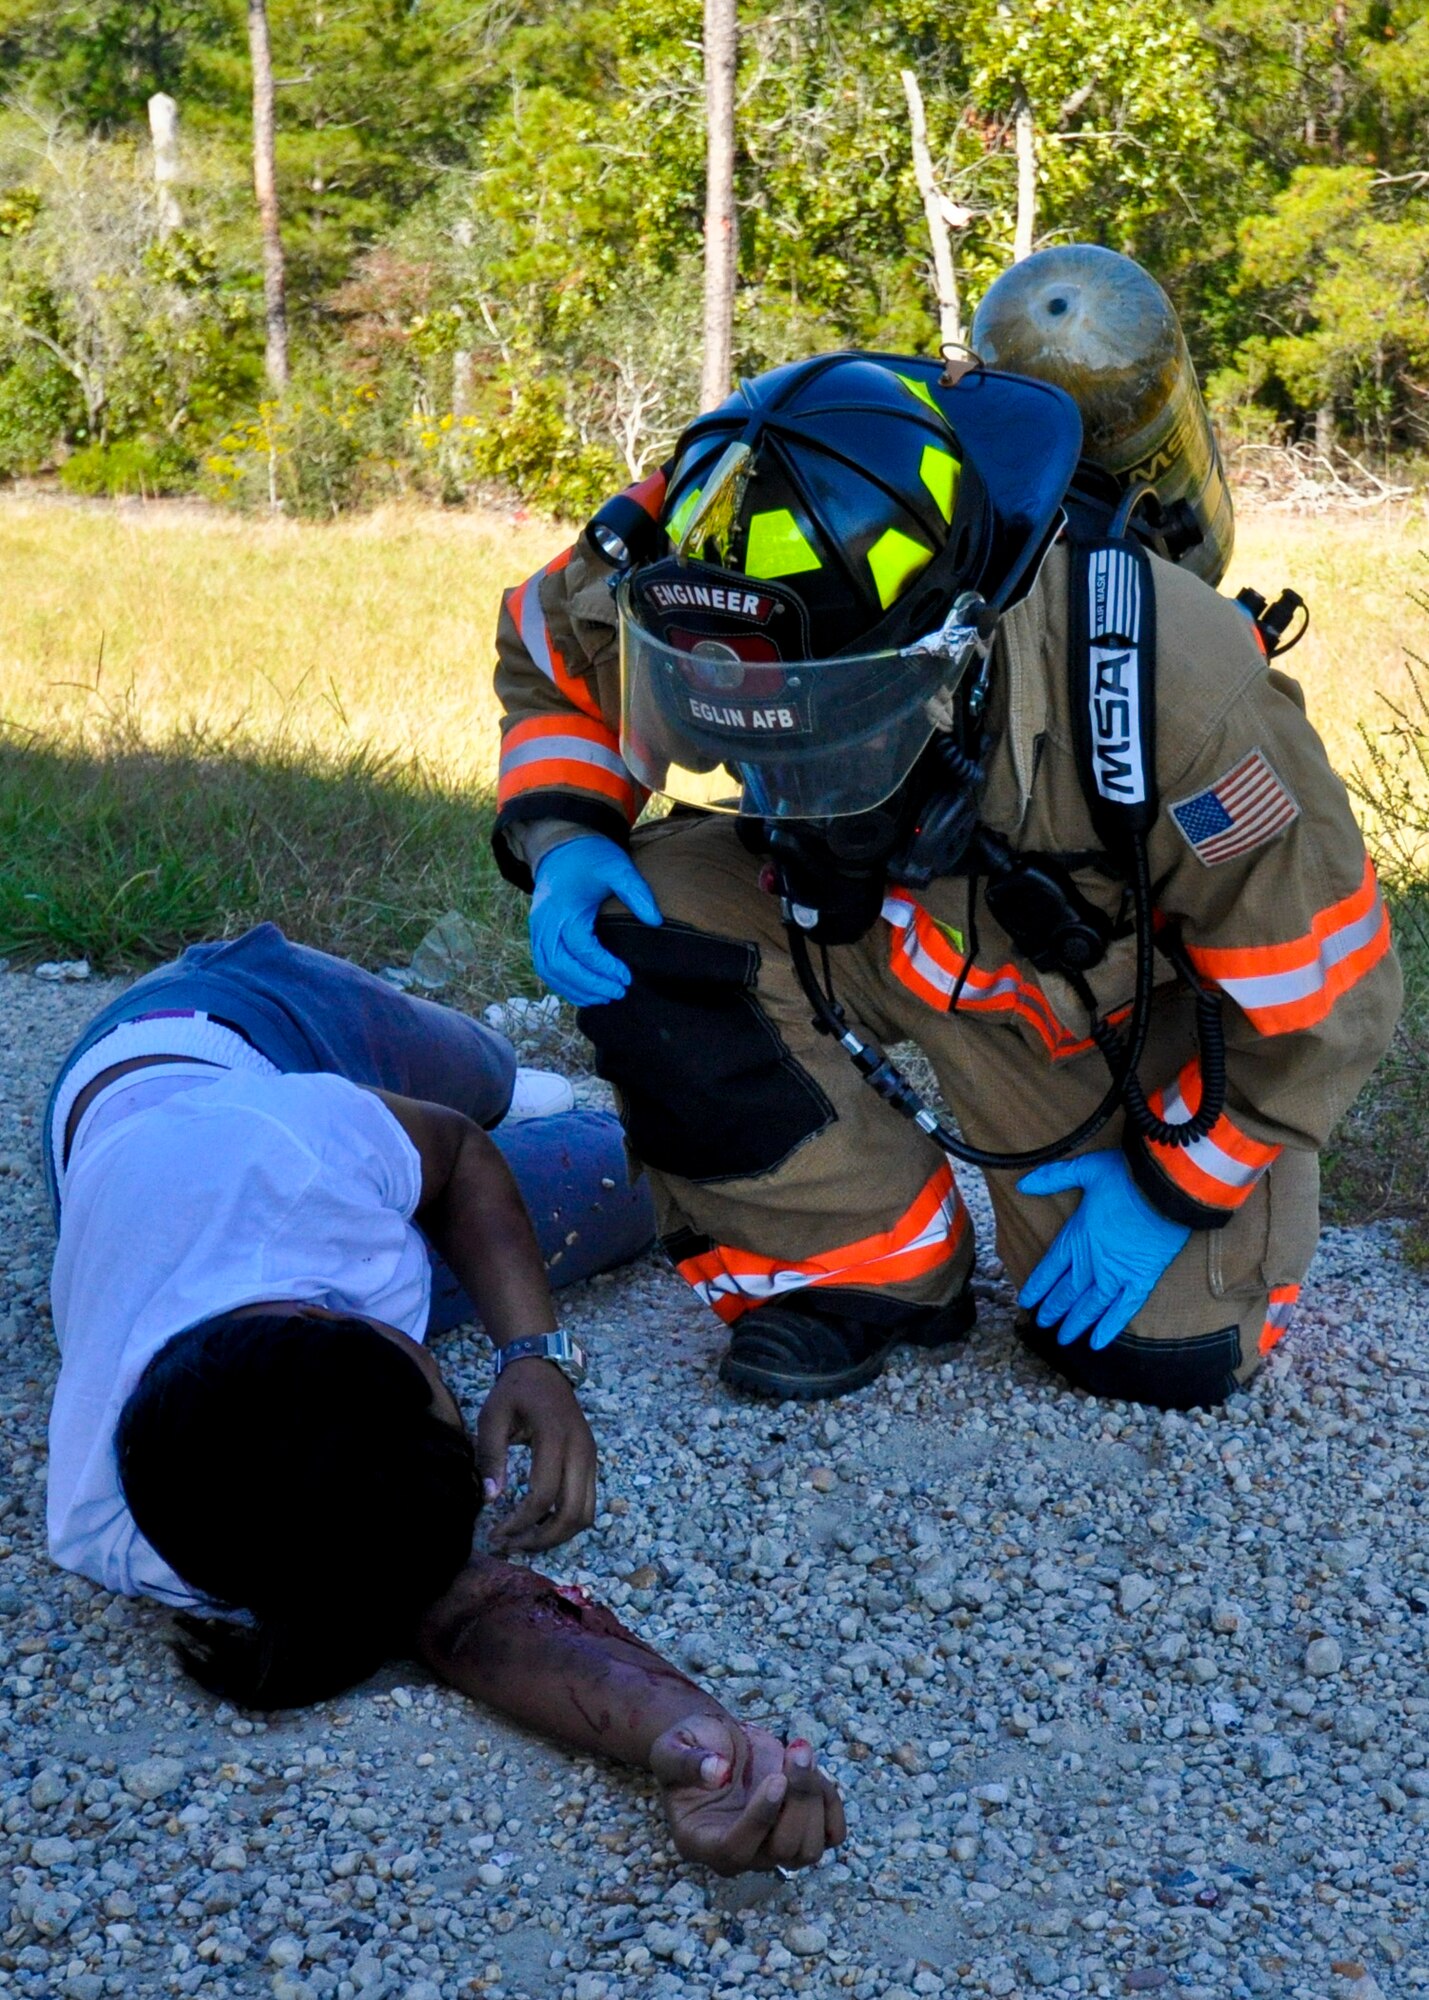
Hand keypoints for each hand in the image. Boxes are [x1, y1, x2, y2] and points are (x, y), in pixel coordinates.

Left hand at [476, 1358, 596, 1551]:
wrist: (545, 1368)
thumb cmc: (515, 1391)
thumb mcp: (492, 1416)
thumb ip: (491, 1456)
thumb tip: (489, 1500)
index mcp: (554, 1437)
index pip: (543, 1495)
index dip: (520, 1522)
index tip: (496, 1533)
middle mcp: (581, 1450)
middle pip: (572, 1513)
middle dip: (543, 1539)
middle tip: (513, 1546)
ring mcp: (591, 1457)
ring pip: (586, 1514)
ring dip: (558, 1535)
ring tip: (526, 1540)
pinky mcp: (592, 1462)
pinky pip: (587, 1503)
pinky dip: (567, 1522)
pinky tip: (540, 1524)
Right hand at [529, 835, 661, 1006]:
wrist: (560, 846)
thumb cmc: (591, 857)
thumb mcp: (617, 865)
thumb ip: (636, 891)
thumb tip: (655, 921)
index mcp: (563, 908)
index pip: (581, 947)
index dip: (603, 966)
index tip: (627, 976)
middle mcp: (544, 923)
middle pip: (559, 966)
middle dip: (589, 984)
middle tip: (618, 992)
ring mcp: (537, 930)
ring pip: (548, 971)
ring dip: (574, 989)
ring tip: (604, 998)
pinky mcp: (538, 935)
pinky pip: (545, 967)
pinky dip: (563, 984)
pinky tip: (586, 992)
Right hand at [650, 1714, 845, 1875]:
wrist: (716, 1742)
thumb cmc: (690, 1746)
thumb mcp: (673, 1746)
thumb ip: (687, 1760)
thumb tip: (716, 1772)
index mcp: (699, 1840)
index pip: (735, 1849)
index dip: (760, 1819)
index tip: (777, 1779)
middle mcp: (740, 1854)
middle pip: (782, 1850)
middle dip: (797, 1799)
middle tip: (797, 1750)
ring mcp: (772, 1848)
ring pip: (810, 1848)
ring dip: (815, 1797)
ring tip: (800, 1752)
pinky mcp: (800, 1832)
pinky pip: (831, 1835)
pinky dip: (832, 1803)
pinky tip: (814, 1770)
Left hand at [1017, 1149, 1190, 1351]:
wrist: (1165, 1188)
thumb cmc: (1126, 1176)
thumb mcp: (1085, 1170)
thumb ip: (1053, 1178)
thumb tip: (1022, 1183)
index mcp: (1076, 1237)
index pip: (1049, 1269)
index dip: (1037, 1286)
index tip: (1026, 1302)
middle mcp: (1092, 1261)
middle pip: (1067, 1292)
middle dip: (1053, 1309)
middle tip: (1042, 1324)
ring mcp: (1117, 1274)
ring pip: (1091, 1306)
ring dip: (1076, 1322)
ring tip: (1063, 1338)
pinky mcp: (1142, 1279)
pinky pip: (1123, 1310)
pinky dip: (1110, 1327)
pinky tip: (1098, 1343)